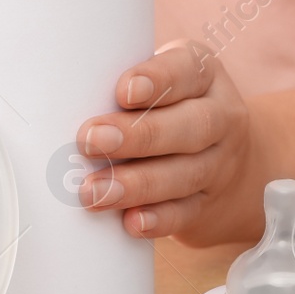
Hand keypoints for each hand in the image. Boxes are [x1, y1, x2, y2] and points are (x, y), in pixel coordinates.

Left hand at [75, 40, 250, 243]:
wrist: (235, 169)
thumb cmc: (172, 112)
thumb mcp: (163, 85)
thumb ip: (124, 88)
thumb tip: (59, 100)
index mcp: (204, 76)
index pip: (189, 71)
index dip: (159, 80)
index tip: (123, 91)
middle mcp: (221, 118)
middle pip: (193, 125)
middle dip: (139, 135)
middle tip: (90, 141)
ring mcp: (219, 164)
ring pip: (187, 173)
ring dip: (137, 184)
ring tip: (94, 191)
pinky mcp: (209, 204)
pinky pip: (187, 213)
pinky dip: (159, 219)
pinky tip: (131, 222)